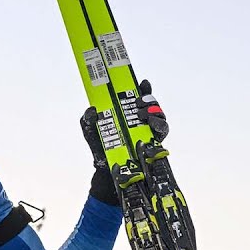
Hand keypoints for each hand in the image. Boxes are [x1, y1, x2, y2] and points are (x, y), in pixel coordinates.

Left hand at [81, 79, 167, 205]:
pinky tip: (151, 124)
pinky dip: (159, 124)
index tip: (143, 83)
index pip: (138, 95)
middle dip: (148, 98)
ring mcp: (149, 129)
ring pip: (159, 114)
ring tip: (141, 115)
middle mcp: (141, 118)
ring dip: (153, 110)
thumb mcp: (89, 128)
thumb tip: (92, 109)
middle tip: (138, 102)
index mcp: (127, 110)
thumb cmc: (99, 144)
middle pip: (151, 102)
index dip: (144, 88)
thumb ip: (87, 118)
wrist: (105, 167)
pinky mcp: (155, 141)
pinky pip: (163, 130)